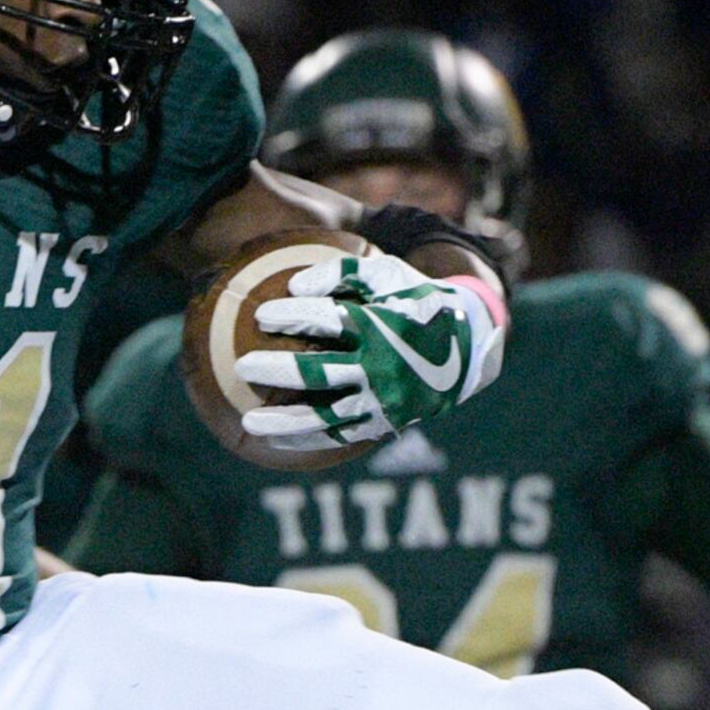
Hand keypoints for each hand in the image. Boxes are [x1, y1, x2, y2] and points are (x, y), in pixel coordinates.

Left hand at [233, 249, 509, 455]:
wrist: (466, 346)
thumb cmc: (416, 300)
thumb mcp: (389, 274)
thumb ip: (343, 271)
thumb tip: (293, 286)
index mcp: (383, 324)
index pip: (330, 320)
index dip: (293, 317)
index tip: (261, 317)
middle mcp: (382, 366)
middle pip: (320, 372)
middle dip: (278, 370)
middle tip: (242, 367)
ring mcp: (383, 399)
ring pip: (327, 416)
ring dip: (285, 422)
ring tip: (248, 423)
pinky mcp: (385, 421)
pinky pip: (341, 435)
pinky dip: (307, 438)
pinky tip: (276, 437)